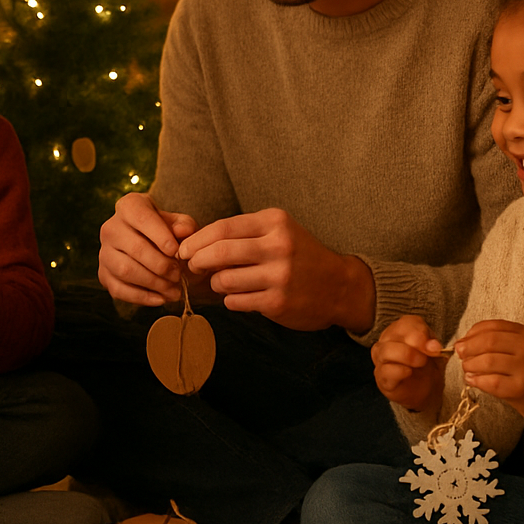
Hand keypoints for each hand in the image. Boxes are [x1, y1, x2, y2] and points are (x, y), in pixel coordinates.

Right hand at [98, 192, 198, 306]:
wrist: (147, 241)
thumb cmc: (164, 230)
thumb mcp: (177, 222)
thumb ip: (184, 226)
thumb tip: (183, 232)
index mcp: (128, 207)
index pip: (142, 218)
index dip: (160, 236)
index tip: (176, 251)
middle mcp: (111, 228)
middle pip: (135, 248)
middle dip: (161, 265)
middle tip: (178, 275)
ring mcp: (104, 252)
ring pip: (125, 270)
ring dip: (153, 283)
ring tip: (173, 290)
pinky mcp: (103, 274)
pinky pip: (119, 289)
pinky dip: (141, 297)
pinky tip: (160, 299)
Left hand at [175, 208, 374, 331]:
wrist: (340, 286)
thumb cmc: (300, 256)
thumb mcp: (277, 232)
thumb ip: (241, 234)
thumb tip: (194, 244)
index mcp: (275, 222)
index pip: (222, 228)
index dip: (196, 240)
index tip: (184, 249)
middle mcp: (278, 246)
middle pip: (219, 253)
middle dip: (197, 261)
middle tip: (192, 267)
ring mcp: (279, 275)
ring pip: (224, 280)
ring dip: (216, 284)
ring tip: (224, 283)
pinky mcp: (278, 302)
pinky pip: (235, 301)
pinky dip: (231, 300)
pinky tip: (241, 296)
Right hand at [371, 315, 445, 412]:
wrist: (424, 389)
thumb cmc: (427, 365)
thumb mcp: (436, 352)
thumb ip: (435, 346)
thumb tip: (434, 346)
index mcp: (401, 330)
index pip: (406, 323)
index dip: (420, 332)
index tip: (435, 346)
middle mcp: (387, 341)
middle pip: (393, 333)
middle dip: (414, 342)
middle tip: (430, 353)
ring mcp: (381, 359)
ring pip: (386, 350)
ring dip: (406, 355)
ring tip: (421, 362)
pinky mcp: (381, 378)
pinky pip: (385, 370)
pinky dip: (399, 371)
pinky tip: (409, 373)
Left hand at [457, 319, 523, 446]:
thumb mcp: (523, 350)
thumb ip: (499, 341)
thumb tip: (463, 342)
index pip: (493, 326)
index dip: (472, 333)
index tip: (463, 341)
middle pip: (488, 341)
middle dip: (468, 347)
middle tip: (459, 355)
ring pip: (486, 361)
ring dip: (469, 365)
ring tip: (467, 369)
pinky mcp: (520, 389)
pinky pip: (490, 382)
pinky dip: (476, 380)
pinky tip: (472, 380)